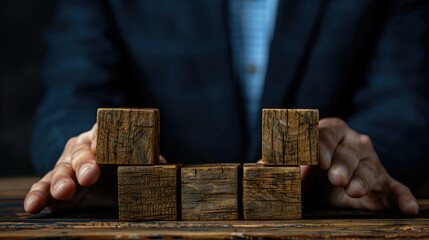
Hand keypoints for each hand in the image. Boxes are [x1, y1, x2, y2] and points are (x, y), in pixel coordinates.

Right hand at [24, 124, 166, 213]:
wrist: (99, 179)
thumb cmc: (120, 167)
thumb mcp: (134, 164)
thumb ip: (147, 162)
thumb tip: (163, 164)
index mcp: (103, 139)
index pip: (103, 133)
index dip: (104, 139)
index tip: (104, 147)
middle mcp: (82, 149)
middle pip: (81, 152)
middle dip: (85, 163)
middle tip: (90, 176)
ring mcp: (65, 165)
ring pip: (60, 170)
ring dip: (61, 181)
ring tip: (64, 192)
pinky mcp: (51, 184)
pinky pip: (41, 188)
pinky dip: (37, 196)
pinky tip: (33, 206)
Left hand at [302, 118, 418, 214]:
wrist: (327, 182)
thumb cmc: (311, 168)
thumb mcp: (301, 167)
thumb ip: (294, 168)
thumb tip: (287, 171)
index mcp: (332, 131)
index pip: (328, 133)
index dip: (323, 145)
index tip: (318, 159)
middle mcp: (355, 143)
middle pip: (350, 151)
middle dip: (343, 164)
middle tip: (335, 178)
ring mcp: (371, 162)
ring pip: (369, 169)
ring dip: (362, 181)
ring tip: (354, 191)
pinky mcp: (384, 182)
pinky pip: (396, 189)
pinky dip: (403, 198)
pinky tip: (408, 208)